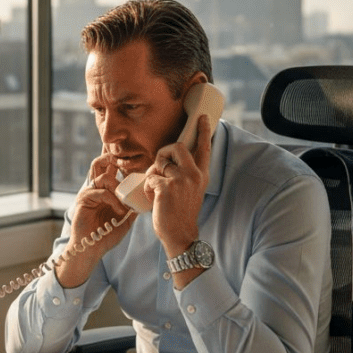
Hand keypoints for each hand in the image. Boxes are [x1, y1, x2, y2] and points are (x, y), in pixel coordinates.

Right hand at [56, 149, 136, 287]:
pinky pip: (100, 192)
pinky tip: (120, 211)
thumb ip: (132, 209)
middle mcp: (95, 188)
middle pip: (100, 164)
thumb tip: (146, 200)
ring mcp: (89, 193)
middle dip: (113, 160)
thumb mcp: (125, 220)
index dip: (121, 164)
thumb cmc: (106, 236)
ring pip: (104, 177)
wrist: (92, 249)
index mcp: (105, 191)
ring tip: (125, 201)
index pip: (111, 170)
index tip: (136, 165)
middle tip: (128, 165)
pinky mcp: (83, 199)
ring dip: (118, 187)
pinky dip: (113, 200)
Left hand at [145, 114, 211, 258]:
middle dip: (164, 152)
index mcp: (201, 175)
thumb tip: (168, 161)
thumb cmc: (181, 213)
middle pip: (178, 147)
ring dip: (153, 174)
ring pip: (160, 163)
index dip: (203, 131)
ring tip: (156, 190)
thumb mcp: (190, 191)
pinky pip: (150, 178)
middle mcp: (194, 174)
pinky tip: (153, 199)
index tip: (203, 118)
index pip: (204, 148)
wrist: (180, 234)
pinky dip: (148, 188)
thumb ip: (185, 174)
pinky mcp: (166, 187)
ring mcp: (181, 180)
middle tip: (160, 165)